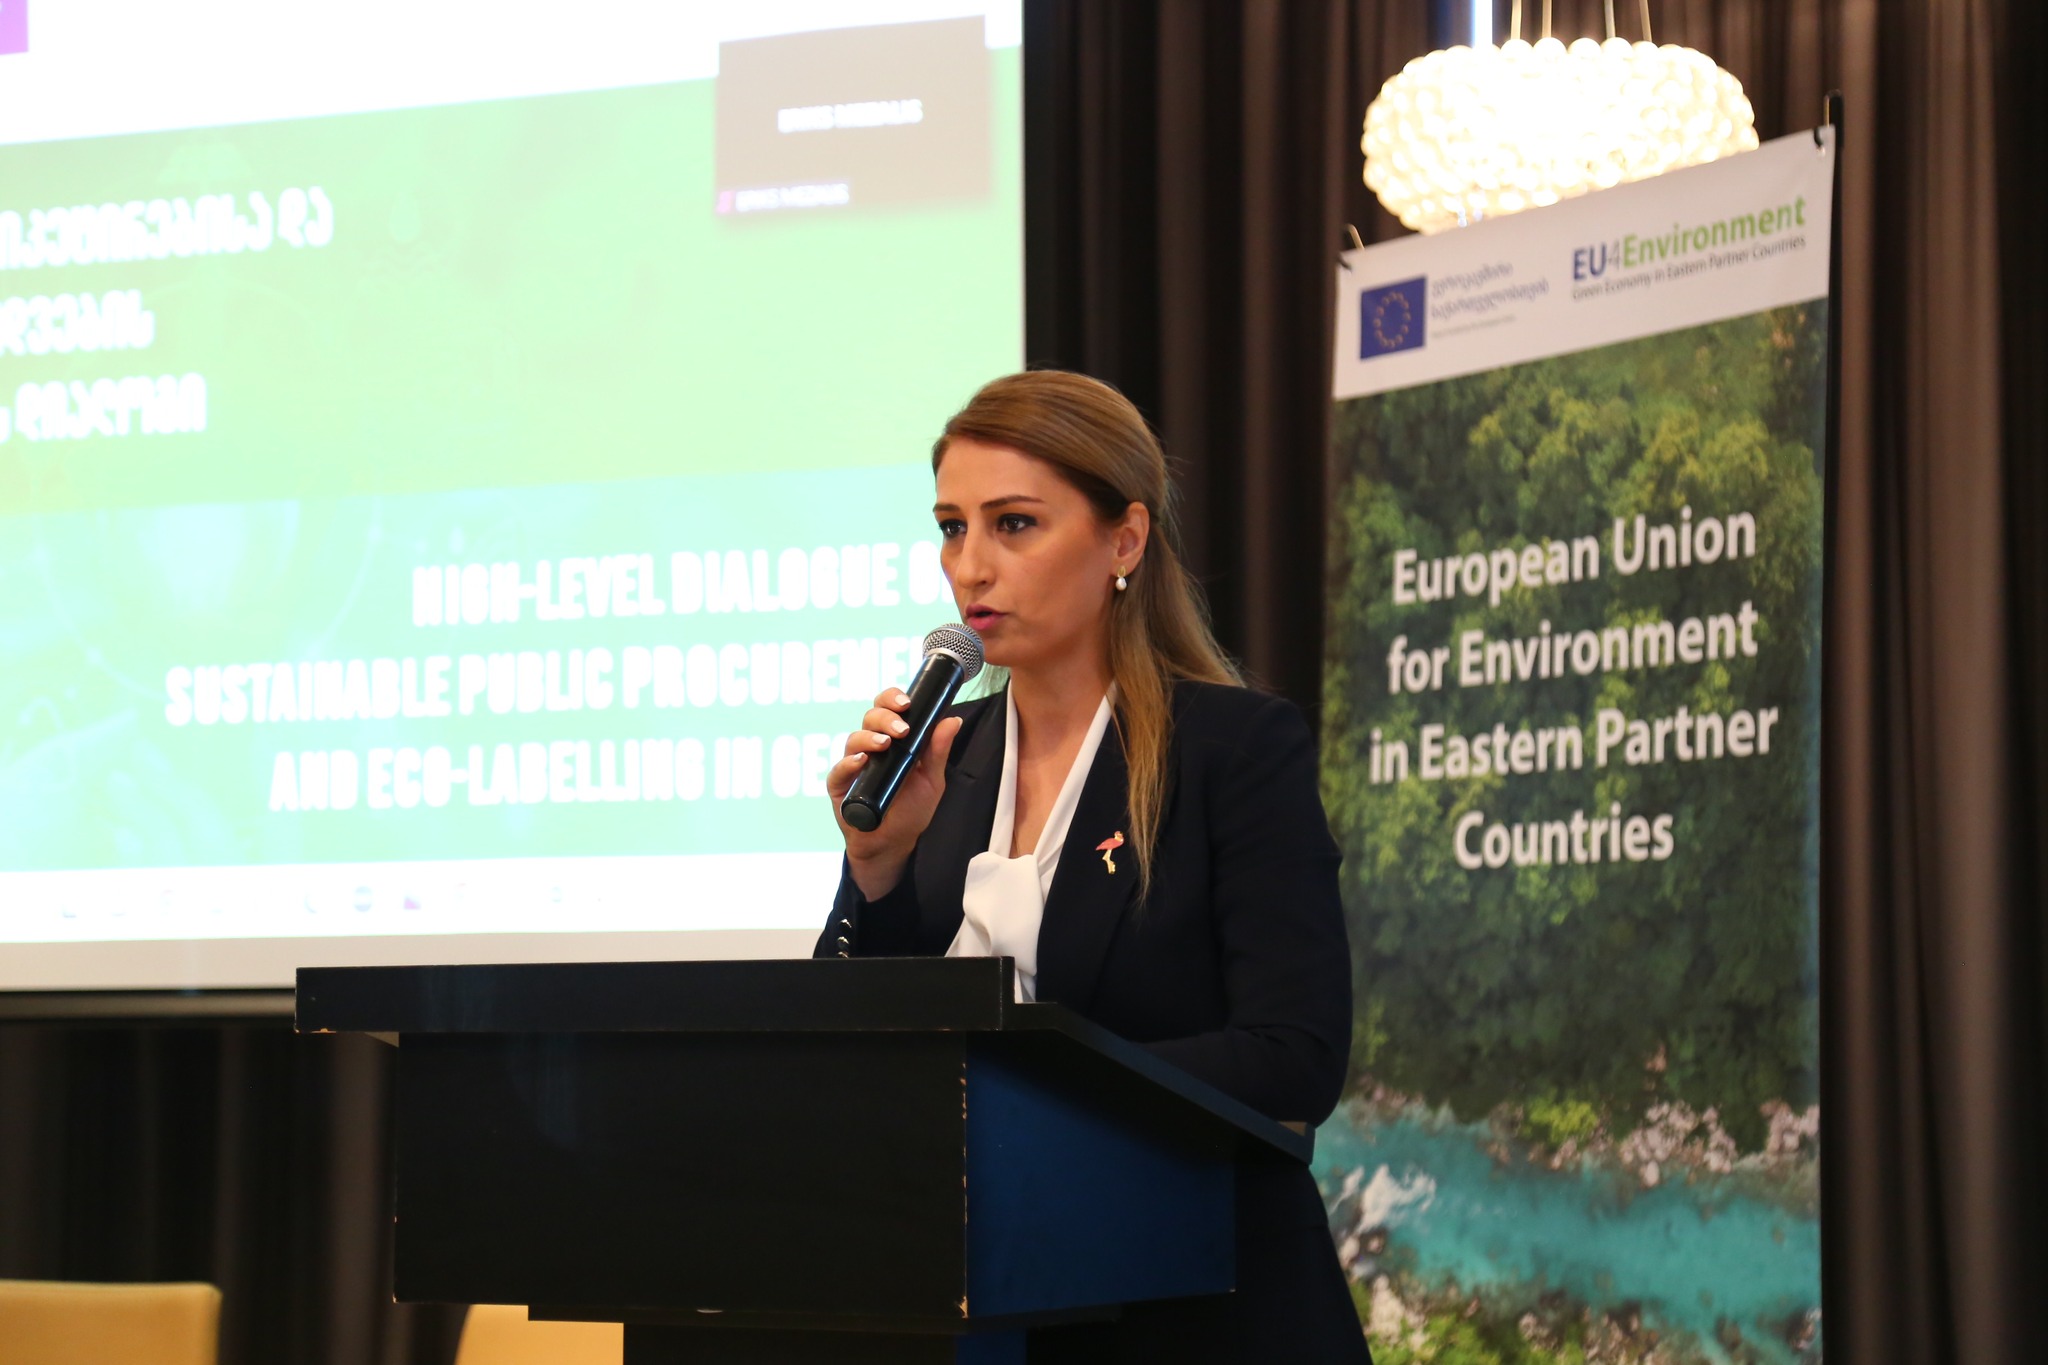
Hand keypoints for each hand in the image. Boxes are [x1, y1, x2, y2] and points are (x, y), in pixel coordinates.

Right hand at [826, 687, 963, 900]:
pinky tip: (860, 762)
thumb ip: (938, 750)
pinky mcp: (840, 787)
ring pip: (853, 739)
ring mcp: (853, 766)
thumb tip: (953, 719)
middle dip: (884, 717)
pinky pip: (838, 770)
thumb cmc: (911, 810)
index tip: (905, 702)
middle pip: (869, 718)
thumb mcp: (931, 779)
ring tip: (885, 743)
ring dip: (869, 737)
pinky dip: (848, 764)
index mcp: (892, 740)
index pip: (887, 709)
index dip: (892, 699)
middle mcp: (870, 747)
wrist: (893, 844)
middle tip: (901, 728)